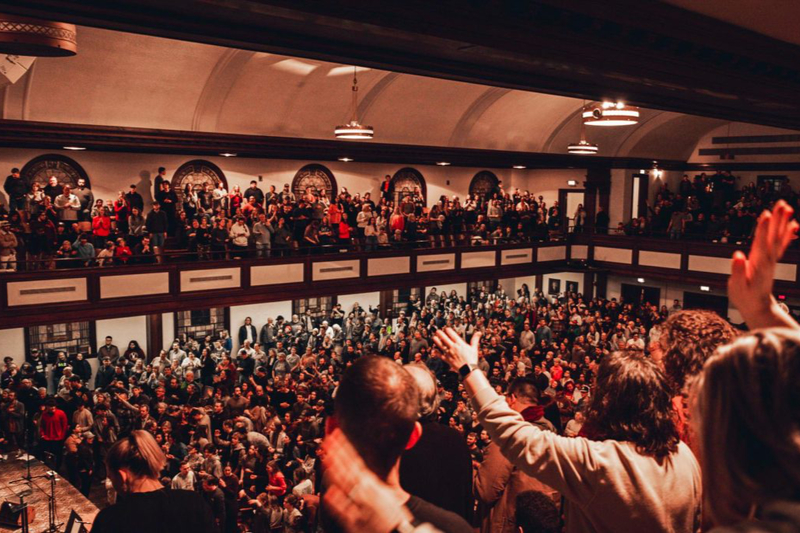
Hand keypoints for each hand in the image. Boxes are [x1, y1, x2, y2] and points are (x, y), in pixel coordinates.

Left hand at [322, 429, 412, 532]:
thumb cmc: (391, 514)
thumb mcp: (384, 492)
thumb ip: (369, 481)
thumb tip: (361, 471)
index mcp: (371, 483)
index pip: (355, 460)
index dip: (344, 447)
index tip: (337, 435)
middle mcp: (365, 492)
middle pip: (348, 469)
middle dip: (336, 454)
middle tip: (327, 439)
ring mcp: (360, 505)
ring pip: (345, 486)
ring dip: (334, 471)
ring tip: (325, 457)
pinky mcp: (355, 522)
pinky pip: (344, 512)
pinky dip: (337, 502)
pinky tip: (329, 493)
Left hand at [433, 328, 480, 370]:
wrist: (468, 370)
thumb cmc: (472, 359)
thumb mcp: (474, 348)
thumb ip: (475, 339)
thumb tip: (479, 332)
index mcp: (460, 344)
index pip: (452, 335)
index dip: (448, 331)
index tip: (446, 329)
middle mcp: (453, 347)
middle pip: (445, 339)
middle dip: (440, 334)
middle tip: (437, 331)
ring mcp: (449, 353)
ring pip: (441, 345)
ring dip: (437, 341)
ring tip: (434, 337)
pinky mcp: (447, 359)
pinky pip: (440, 355)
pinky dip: (436, 353)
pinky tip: (434, 350)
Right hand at [728, 200, 798, 329]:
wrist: (757, 306)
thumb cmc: (746, 297)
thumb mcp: (737, 287)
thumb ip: (738, 271)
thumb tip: (738, 255)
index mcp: (758, 264)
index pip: (761, 243)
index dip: (763, 230)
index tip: (765, 215)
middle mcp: (767, 259)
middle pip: (773, 236)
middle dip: (777, 220)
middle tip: (781, 205)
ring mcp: (771, 259)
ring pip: (778, 238)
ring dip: (783, 222)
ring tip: (786, 208)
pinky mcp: (771, 260)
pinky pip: (781, 244)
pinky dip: (787, 234)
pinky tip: (791, 225)